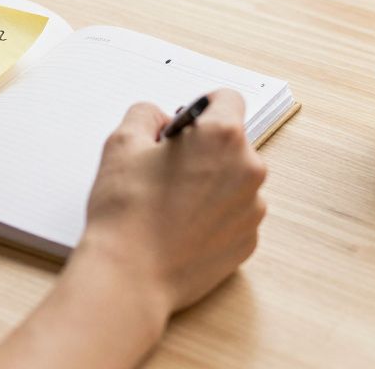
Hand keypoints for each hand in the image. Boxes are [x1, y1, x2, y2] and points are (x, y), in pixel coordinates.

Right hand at [78, 90, 266, 314]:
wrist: (131, 275)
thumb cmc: (127, 211)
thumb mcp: (122, 143)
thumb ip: (146, 115)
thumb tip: (160, 120)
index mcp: (222, 136)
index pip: (228, 99)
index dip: (202, 107)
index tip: (185, 124)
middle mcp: (248, 169)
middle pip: (232, 143)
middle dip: (203, 149)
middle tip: (166, 167)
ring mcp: (252, 209)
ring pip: (234, 180)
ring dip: (210, 182)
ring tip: (171, 202)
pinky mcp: (248, 241)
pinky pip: (234, 214)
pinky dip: (213, 215)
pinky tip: (181, 226)